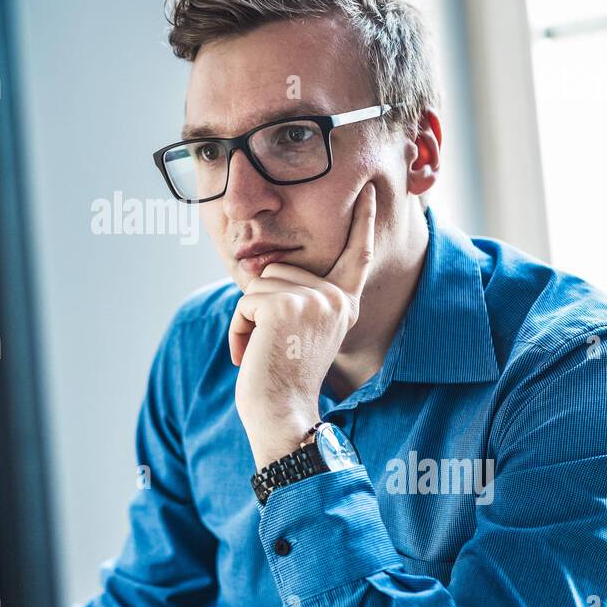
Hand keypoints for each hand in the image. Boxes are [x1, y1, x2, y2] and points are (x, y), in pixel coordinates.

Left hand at [230, 181, 376, 469]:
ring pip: (259, 284)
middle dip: (262, 308)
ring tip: (267, 351)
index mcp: (344, 304)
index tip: (368, 192)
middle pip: (279, 271)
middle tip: (276, 348)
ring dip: (249, 319)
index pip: (357, 255)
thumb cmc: (284, 381)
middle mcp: (336, 298)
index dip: (363, 222)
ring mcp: (313, 300)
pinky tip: (252, 356)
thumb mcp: (300, 332)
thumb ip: (299, 300)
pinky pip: (244, 302)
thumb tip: (265, 268)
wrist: (283, 415)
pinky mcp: (285, 306)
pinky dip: (238, 330)